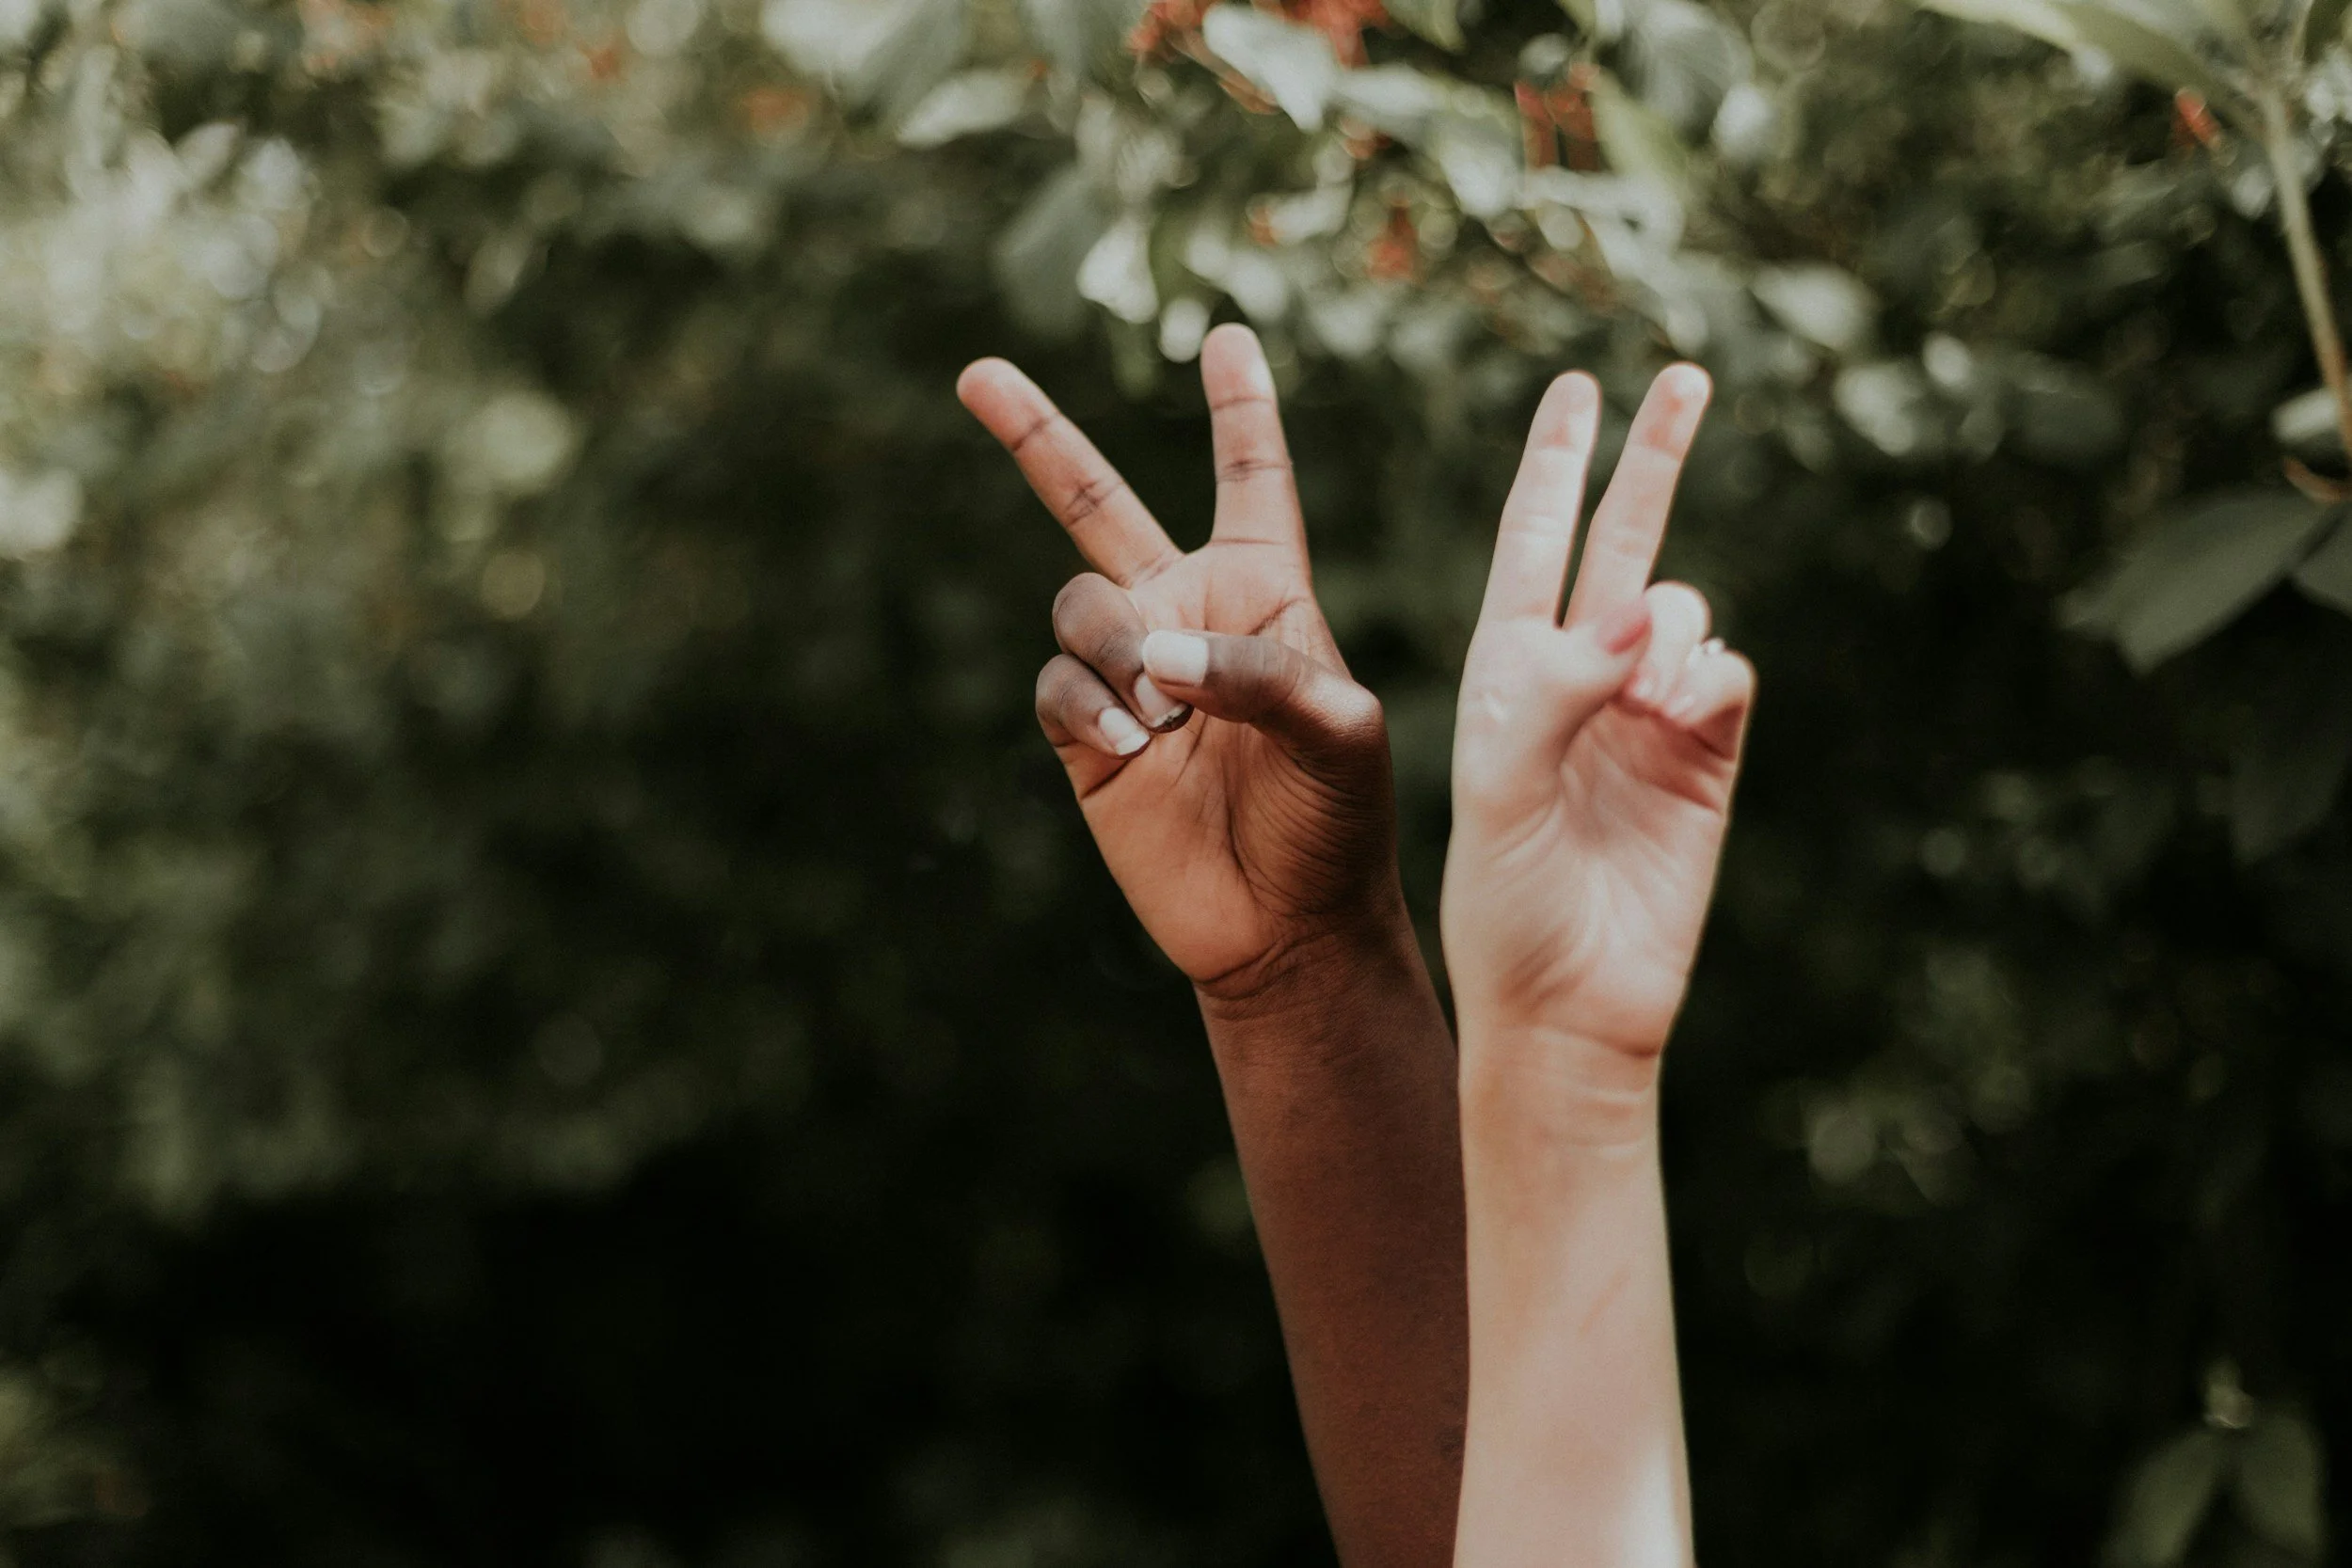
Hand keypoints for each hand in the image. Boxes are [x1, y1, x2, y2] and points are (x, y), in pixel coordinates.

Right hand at [959, 326, 1398, 999]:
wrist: (1285, 927)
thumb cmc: (1338, 822)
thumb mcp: (1340, 733)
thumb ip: (1258, 672)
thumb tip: (1150, 657)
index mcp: (1264, 590)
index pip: (1251, 478)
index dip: (1239, 409)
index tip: (1226, 336)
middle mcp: (1184, 614)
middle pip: (1096, 503)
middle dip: (1036, 436)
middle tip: (976, 373)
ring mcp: (1127, 674)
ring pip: (1076, 605)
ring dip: (1115, 648)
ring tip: (1164, 717)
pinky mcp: (1085, 736)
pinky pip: (1055, 684)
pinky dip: (1091, 709)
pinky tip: (1137, 750)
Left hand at [1441, 365, 1754, 1076]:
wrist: (1571, 1004)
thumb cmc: (1505, 903)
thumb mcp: (1499, 789)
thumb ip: (1559, 689)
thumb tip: (1649, 610)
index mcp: (1507, 672)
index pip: (1533, 542)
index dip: (1555, 464)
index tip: (1576, 387)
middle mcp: (1580, 677)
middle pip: (1624, 541)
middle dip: (1652, 460)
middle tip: (1686, 375)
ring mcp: (1648, 714)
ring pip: (1684, 610)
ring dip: (1671, 628)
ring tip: (1642, 701)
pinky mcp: (1709, 756)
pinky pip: (1727, 673)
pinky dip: (1710, 679)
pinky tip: (1682, 717)